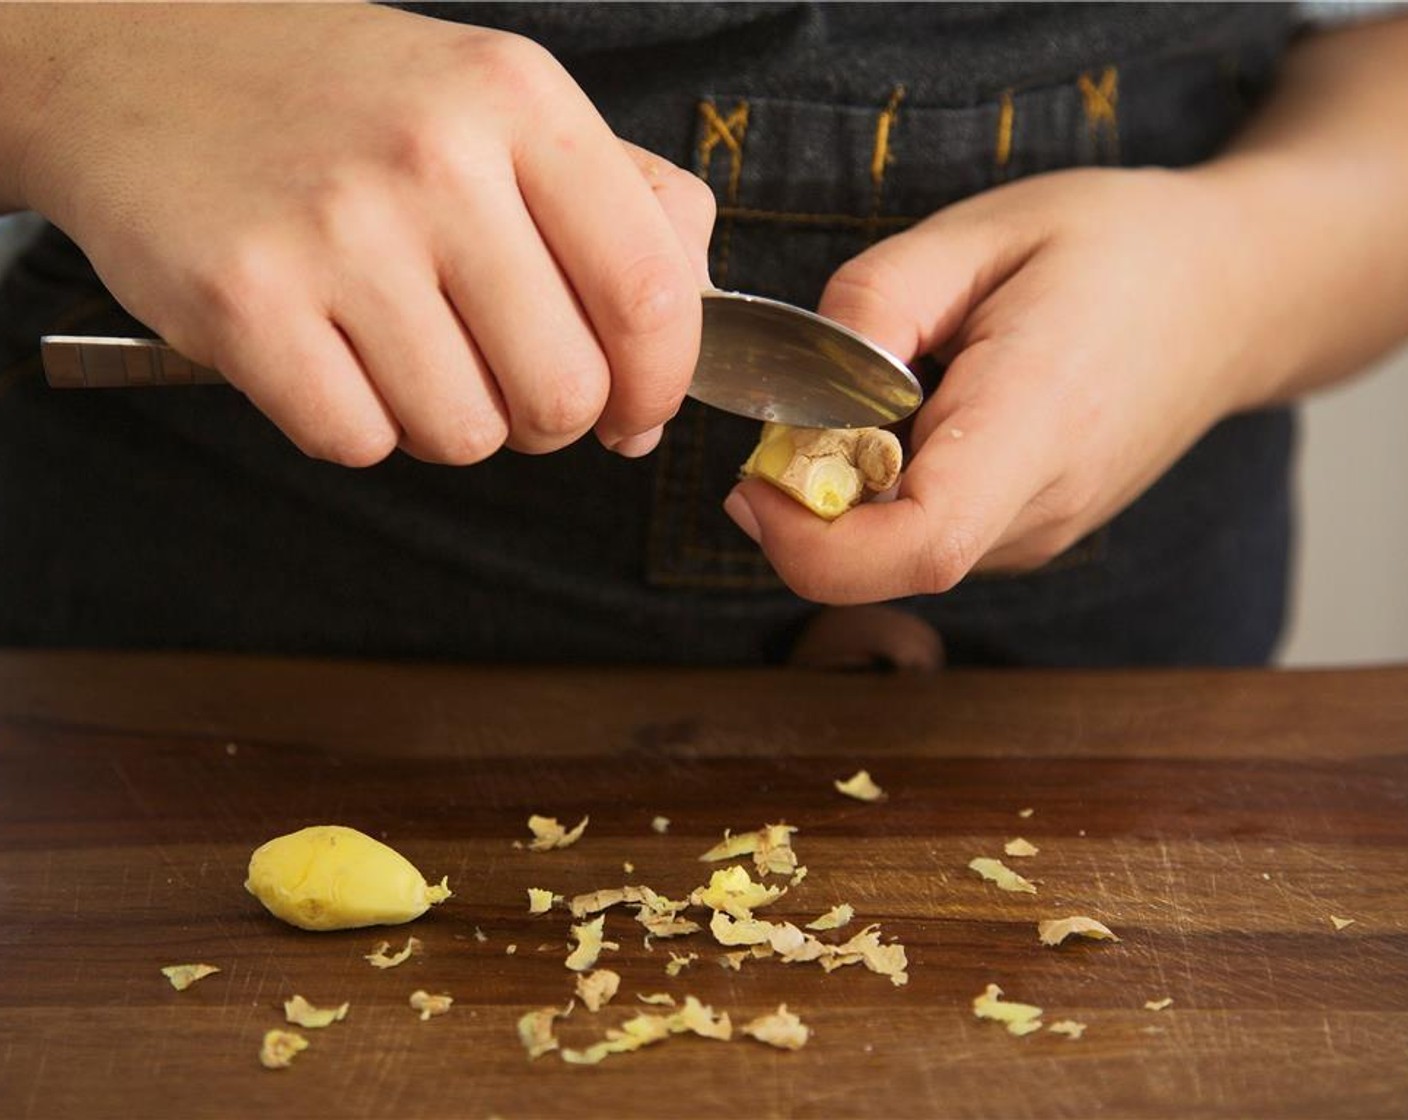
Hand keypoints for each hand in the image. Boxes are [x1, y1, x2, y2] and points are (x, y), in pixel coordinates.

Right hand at [15, 4, 712, 463]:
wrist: (136, 57)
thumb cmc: (345, 102)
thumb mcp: (499, 103)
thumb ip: (623, 203)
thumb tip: (692, 328)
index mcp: (521, 101)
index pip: (653, 294)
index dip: (660, 386)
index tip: (635, 412)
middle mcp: (436, 158)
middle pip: (564, 392)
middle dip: (545, 417)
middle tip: (499, 374)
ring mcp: (334, 230)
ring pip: (462, 435)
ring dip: (444, 419)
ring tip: (401, 347)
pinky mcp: (242, 300)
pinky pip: (357, 442)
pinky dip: (353, 424)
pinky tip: (329, 353)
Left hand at [724, 166, 1268, 602]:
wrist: (1230, 296)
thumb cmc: (1113, 249)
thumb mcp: (982, 228)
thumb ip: (874, 303)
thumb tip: (799, 394)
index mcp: (1038, 419)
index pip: (921, 542)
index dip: (810, 539)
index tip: (755, 479)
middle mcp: (1042, 505)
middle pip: (886, 564)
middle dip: (806, 505)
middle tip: (807, 403)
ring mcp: (1041, 535)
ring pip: (897, 556)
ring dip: (849, 493)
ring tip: (895, 390)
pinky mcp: (1031, 538)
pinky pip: (927, 539)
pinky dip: (888, 492)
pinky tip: (926, 417)